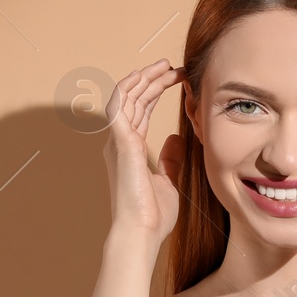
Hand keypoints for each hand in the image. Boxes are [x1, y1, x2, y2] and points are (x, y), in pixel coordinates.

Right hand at [103, 59, 184, 251]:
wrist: (142, 232)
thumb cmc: (153, 216)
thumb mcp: (169, 182)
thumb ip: (170, 159)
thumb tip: (176, 137)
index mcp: (131, 150)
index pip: (141, 111)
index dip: (156, 92)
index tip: (178, 80)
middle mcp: (120, 142)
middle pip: (134, 100)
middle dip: (153, 80)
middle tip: (175, 67)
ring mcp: (117, 141)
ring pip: (126, 97)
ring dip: (144, 78)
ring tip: (164, 65)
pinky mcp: (119, 142)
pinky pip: (118, 105)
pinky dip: (129, 87)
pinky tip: (144, 75)